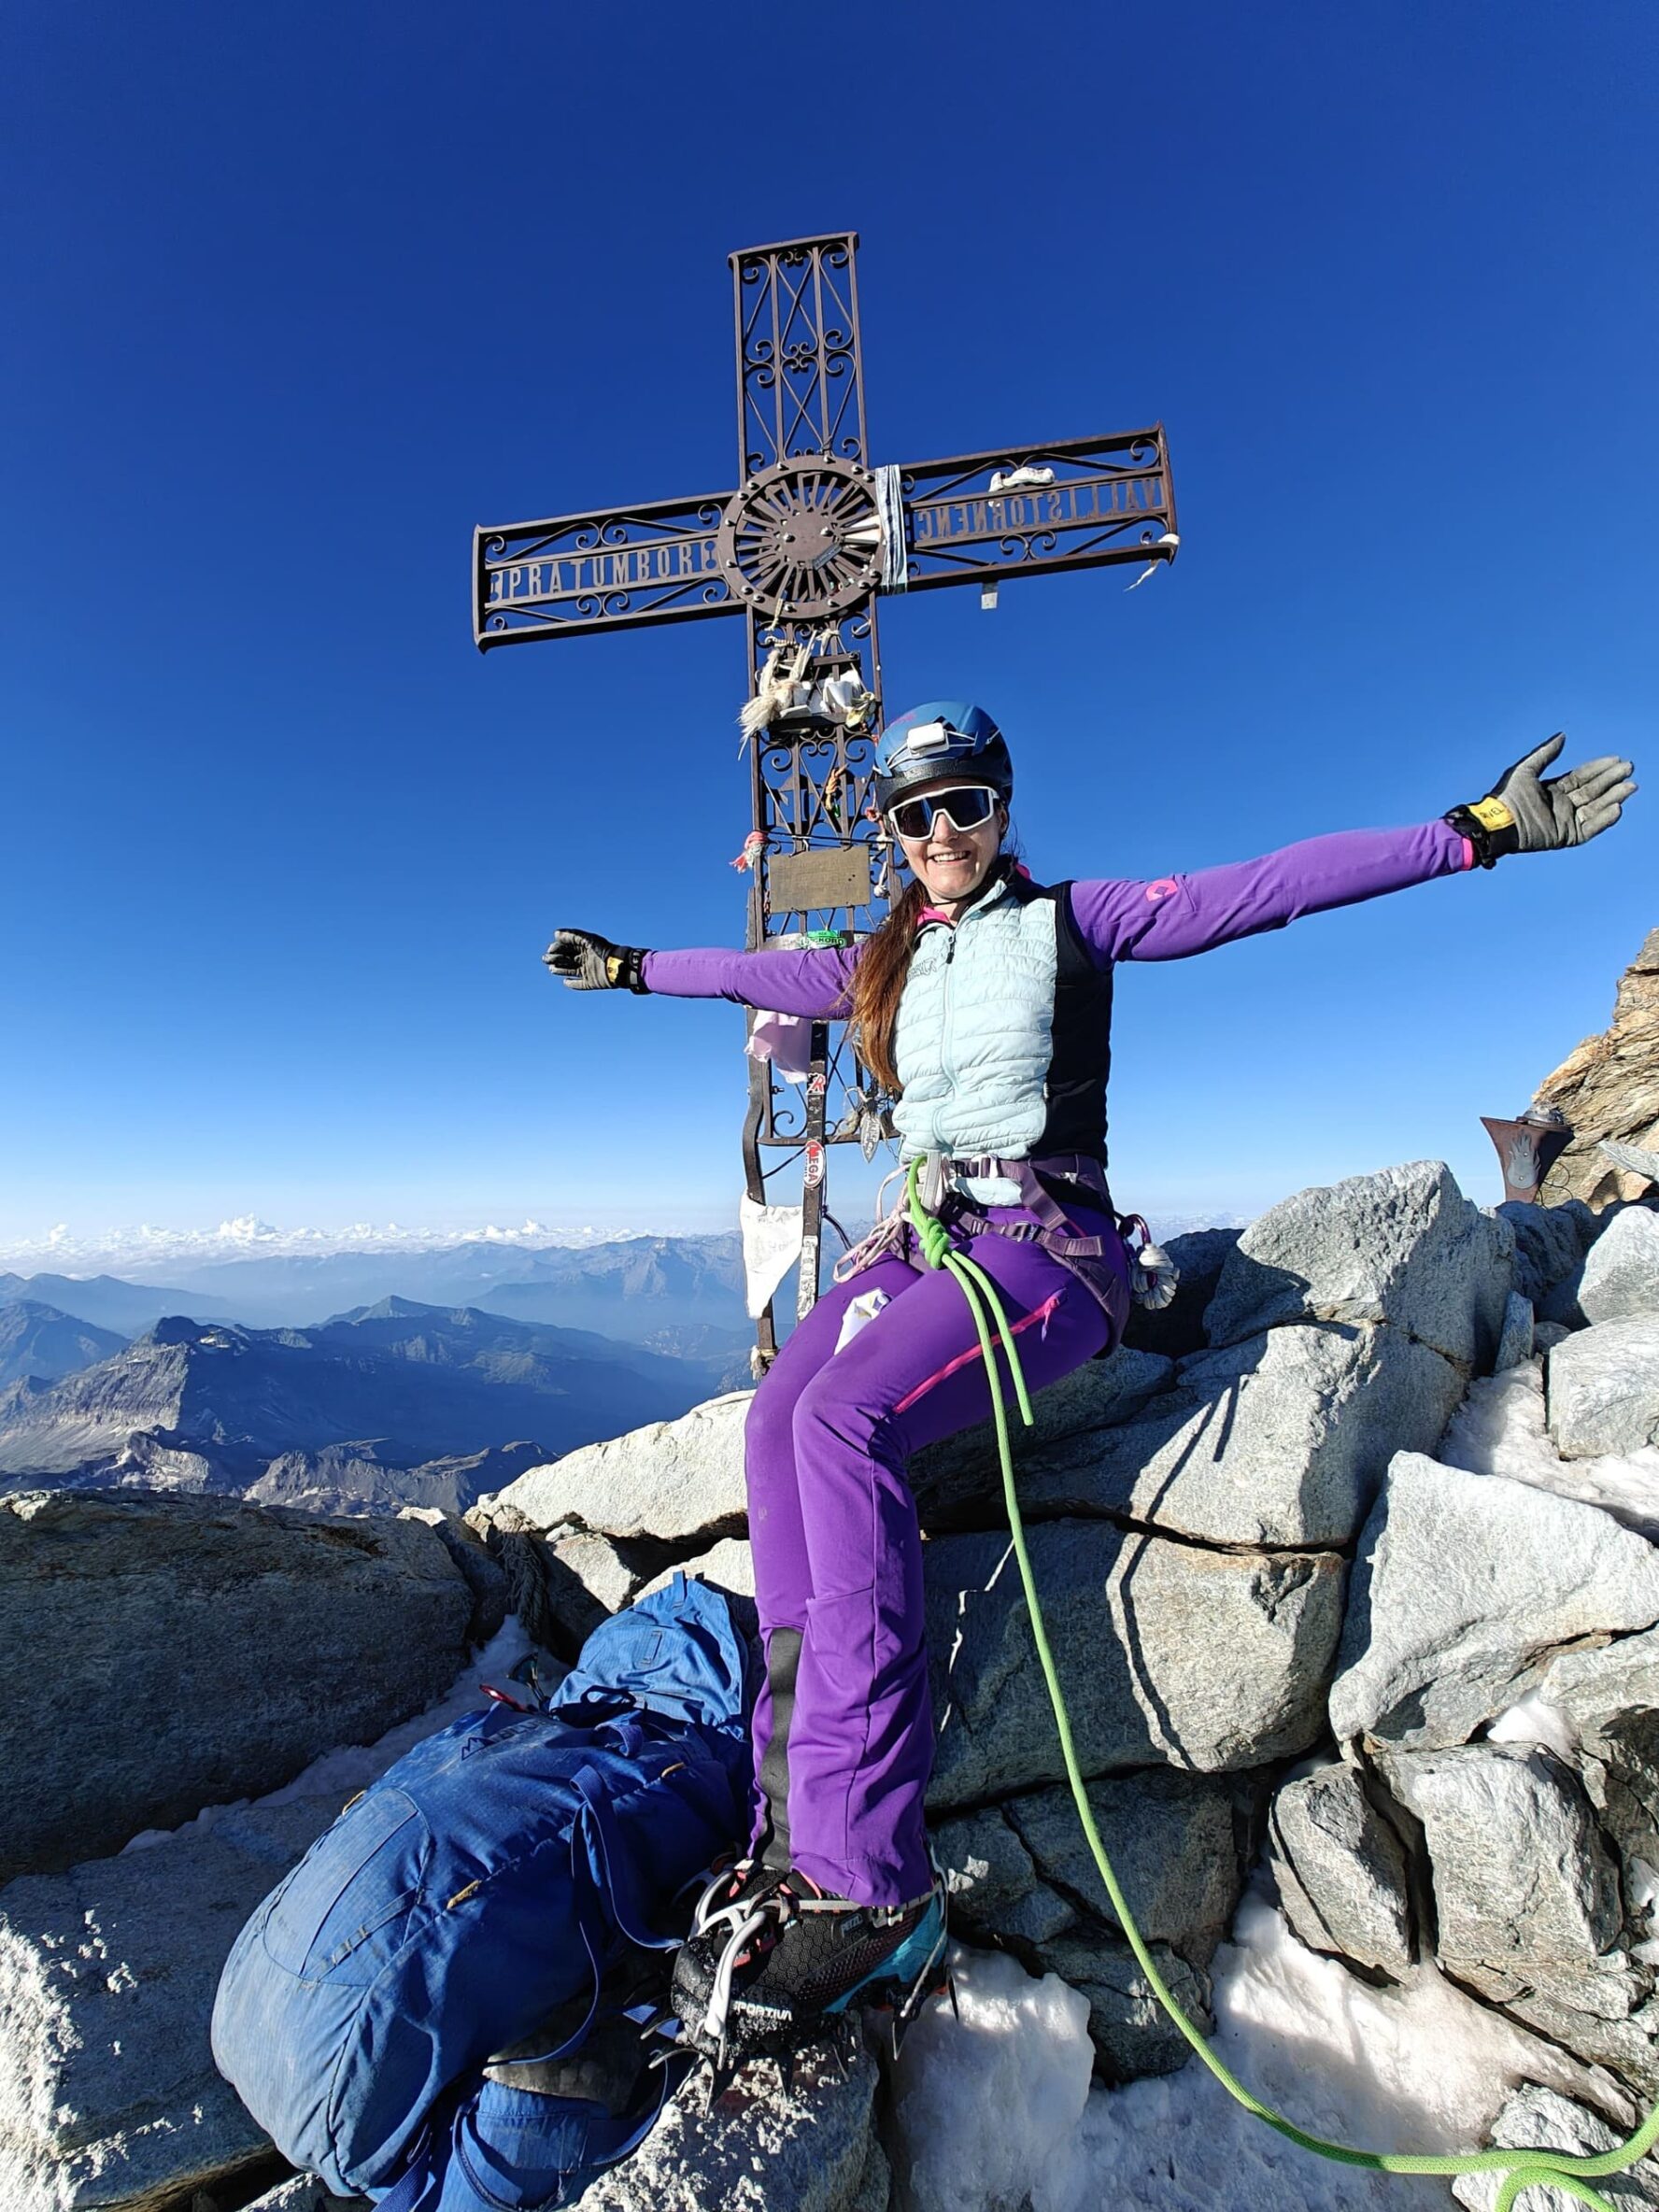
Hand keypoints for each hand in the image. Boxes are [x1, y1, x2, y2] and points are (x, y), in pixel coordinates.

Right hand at [541, 928, 649, 991]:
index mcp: (585, 948)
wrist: (618, 966)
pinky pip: (580, 984)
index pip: (568, 947)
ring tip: (551, 969)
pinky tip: (565, 982)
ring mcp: (589, 971)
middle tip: (546, 959)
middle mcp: (586, 959)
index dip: (558, 948)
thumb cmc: (604, 950)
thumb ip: (572, 936)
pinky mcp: (592, 982)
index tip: (550, 949)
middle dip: (556, 958)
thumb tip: (556, 933)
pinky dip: (573, 984)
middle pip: (567, 959)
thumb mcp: (588, 940)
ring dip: (561, 970)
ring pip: (571, 970)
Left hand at [1450, 734, 1635, 864]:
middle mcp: (1562, 806)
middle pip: (1593, 791)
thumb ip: (1545, 753)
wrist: (1499, 822)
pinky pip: (1590, 828)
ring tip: (1630, 786)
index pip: (1582, 777)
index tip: (1615, 759)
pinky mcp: (1566, 837)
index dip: (1599, 768)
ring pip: (1596, 808)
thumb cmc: (1507, 795)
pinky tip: (1617, 807)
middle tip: (1628, 768)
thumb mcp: (1527, 769)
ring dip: (1614, 797)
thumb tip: (1562, 736)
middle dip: (1611, 779)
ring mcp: (1565, 822)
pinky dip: (1604, 819)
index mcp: (1553, 790)